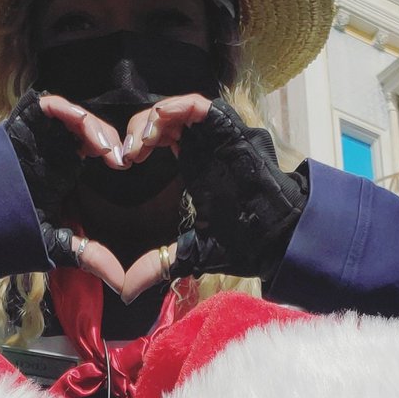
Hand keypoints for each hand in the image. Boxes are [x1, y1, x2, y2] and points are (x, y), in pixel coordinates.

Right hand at [4, 90, 127, 292]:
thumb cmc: (0, 236)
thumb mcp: (52, 243)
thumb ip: (87, 255)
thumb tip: (123, 283)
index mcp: (62, 173)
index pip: (96, 151)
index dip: (114, 152)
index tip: (126, 167)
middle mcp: (52, 152)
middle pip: (89, 129)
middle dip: (109, 137)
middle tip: (119, 158)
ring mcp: (36, 138)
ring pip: (72, 114)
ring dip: (92, 124)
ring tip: (103, 148)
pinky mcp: (18, 126)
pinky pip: (45, 104)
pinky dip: (65, 109)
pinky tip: (82, 129)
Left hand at [120, 97, 308, 301]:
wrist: (274, 240)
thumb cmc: (240, 244)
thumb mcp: (188, 254)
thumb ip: (156, 266)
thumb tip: (126, 292)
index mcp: (194, 164)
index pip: (160, 137)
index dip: (137, 143)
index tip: (124, 163)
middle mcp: (203, 146)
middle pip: (163, 119)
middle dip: (138, 129)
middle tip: (127, 153)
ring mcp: (216, 136)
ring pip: (176, 108)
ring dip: (152, 119)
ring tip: (140, 143)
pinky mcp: (229, 130)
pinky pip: (198, 105)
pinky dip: (175, 108)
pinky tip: (158, 127)